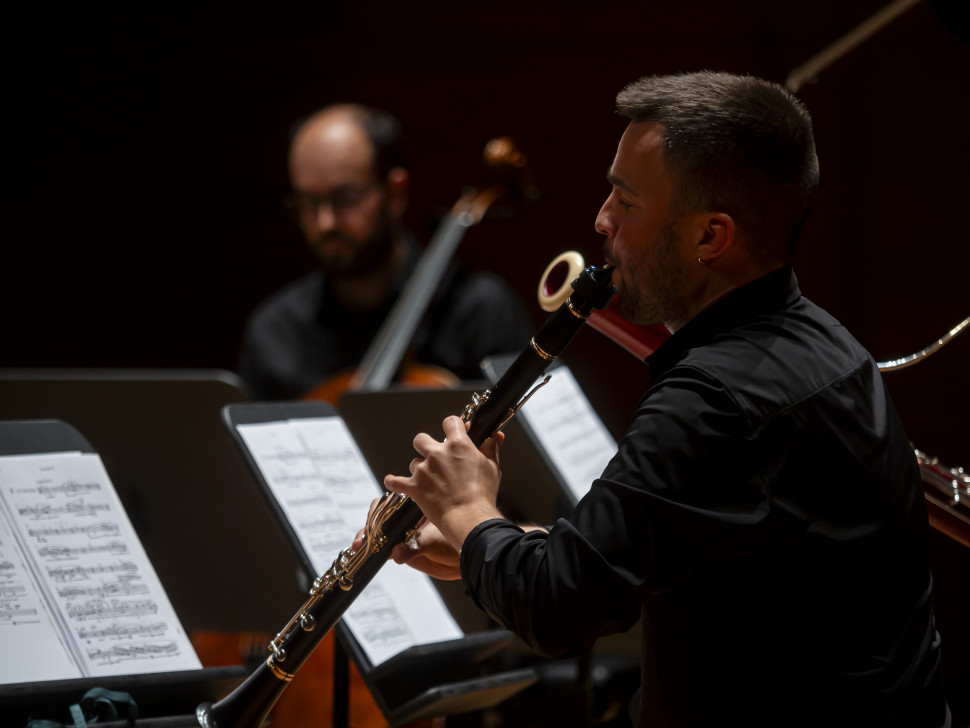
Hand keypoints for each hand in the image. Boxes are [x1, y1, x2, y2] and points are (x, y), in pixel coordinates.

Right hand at [353, 504, 461, 580]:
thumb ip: (414, 547)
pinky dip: (368, 546)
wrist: (463, 558)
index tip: (375, 517)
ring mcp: (402, 531)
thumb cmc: (455, 543)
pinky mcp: (399, 546)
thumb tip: (396, 554)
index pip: (393, 501)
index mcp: (416, 507)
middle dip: (371, 521)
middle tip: (367, 533)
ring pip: (378, 527)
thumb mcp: (434, 543)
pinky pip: (380, 544)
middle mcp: (407, 517)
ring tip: (360, 543)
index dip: (381, 508)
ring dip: (366, 533)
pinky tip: (359, 549)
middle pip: (381, 512)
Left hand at [384, 416, 504, 551]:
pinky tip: (393, 481)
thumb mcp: (492, 468)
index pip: (450, 422)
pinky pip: (396, 481)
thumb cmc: (483, 495)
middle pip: (422, 438)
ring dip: (419, 469)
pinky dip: (394, 482)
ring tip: (429, 481)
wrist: (469, 518)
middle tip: (435, 457)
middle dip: (426, 445)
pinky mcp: (414, 487)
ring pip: (413, 462)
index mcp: (458, 445)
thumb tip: (495, 436)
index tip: (453, 431)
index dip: (452, 425)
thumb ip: (490, 449)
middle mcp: (438, 453)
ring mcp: (423, 470)